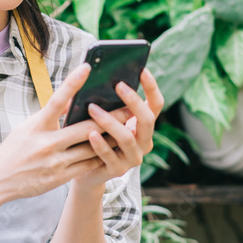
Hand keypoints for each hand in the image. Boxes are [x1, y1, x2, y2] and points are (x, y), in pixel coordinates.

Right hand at [0, 62, 131, 203]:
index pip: (57, 100)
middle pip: (85, 128)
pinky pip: (87, 165)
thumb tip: (72, 101)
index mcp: (37, 126)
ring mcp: (55, 162)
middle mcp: (46, 143)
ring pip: (91, 149)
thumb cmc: (15, 149)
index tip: (87, 67)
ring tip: (127, 129)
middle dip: (110, 119)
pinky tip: (113, 149)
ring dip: (110, 139)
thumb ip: (50, 116)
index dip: (72, 83)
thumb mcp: (28, 127)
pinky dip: (100, 156)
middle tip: (129, 109)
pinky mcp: (60, 177)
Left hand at [70, 67, 164, 191]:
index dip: (151, 87)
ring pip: (127, 138)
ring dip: (110, 121)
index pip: (156, 105)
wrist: (87, 172)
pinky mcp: (118, 170)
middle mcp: (143, 142)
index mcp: (143, 126)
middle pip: (147, 119)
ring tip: (92, 108)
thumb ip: (107, 104)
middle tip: (118, 85)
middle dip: (134, 101)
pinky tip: (90, 133)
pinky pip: (110, 156)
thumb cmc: (95, 138)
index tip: (142, 70)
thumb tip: (93, 76)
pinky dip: (100, 144)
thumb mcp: (104, 120)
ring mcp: (133, 158)